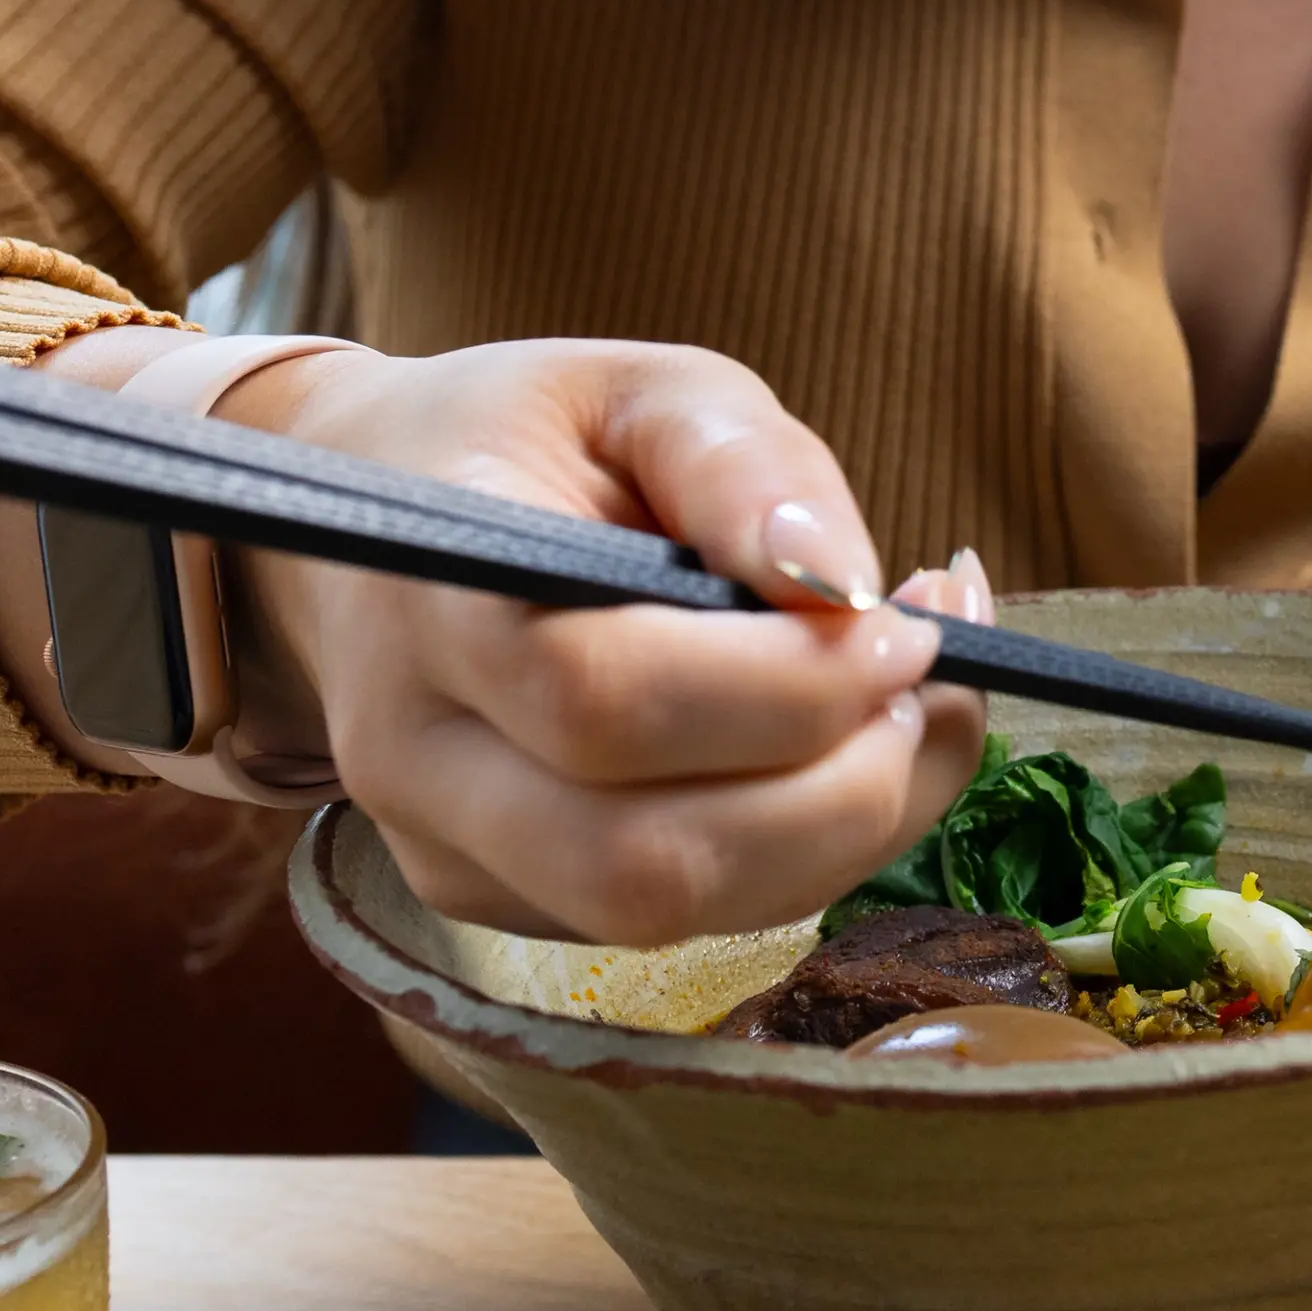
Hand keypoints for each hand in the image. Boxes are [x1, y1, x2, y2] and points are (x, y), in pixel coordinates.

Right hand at [212, 339, 992, 944]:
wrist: (380, 522)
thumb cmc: (529, 442)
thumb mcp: (641, 390)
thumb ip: (743, 464)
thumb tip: (843, 583)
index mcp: (436, 600)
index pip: (607, 700)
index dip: (787, 684)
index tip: (904, 620)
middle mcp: (419, 758)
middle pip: (645, 862)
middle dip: (842, 789)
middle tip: (931, 681)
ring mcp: (450, 854)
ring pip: (675, 917)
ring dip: (847, 831)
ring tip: (913, 710)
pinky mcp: (505, 905)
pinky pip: (685, 920)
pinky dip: (806, 852)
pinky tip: (848, 751)